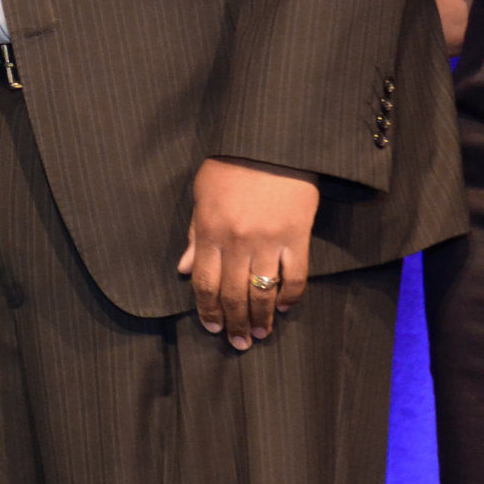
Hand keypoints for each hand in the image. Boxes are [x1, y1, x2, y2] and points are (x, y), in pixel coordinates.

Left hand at [177, 157, 319, 349]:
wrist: (270, 140)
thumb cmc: (231, 163)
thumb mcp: (202, 193)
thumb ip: (195, 233)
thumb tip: (186, 268)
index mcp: (210, 231)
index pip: (205, 283)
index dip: (207, 310)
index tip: (211, 327)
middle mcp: (237, 241)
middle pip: (233, 294)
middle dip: (234, 323)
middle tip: (239, 343)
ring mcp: (268, 240)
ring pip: (262, 292)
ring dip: (262, 318)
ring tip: (261, 334)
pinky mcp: (297, 235)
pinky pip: (295, 276)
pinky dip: (291, 297)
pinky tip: (286, 308)